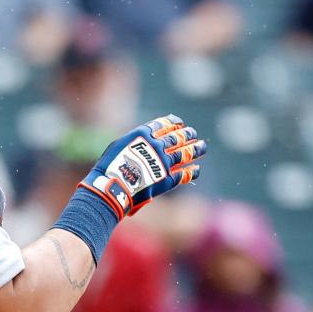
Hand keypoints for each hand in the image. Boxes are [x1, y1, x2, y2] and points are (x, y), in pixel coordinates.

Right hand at [80, 115, 206, 220]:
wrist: (111, 188)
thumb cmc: (109, 168)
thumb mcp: (118, 146)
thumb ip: (134, 142)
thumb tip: (142, 142)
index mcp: (143, 135)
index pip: (163, 125)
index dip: (173, 123)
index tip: (180, 123)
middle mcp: (156, 146)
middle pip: (177, 137)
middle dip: (187, 134)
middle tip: (193, 133)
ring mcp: (163, 163)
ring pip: (185, 153)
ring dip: (196, 149)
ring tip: (203, 147)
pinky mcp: (166, 180)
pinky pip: (183, 174)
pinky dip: (191, 172)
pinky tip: (196, 170)